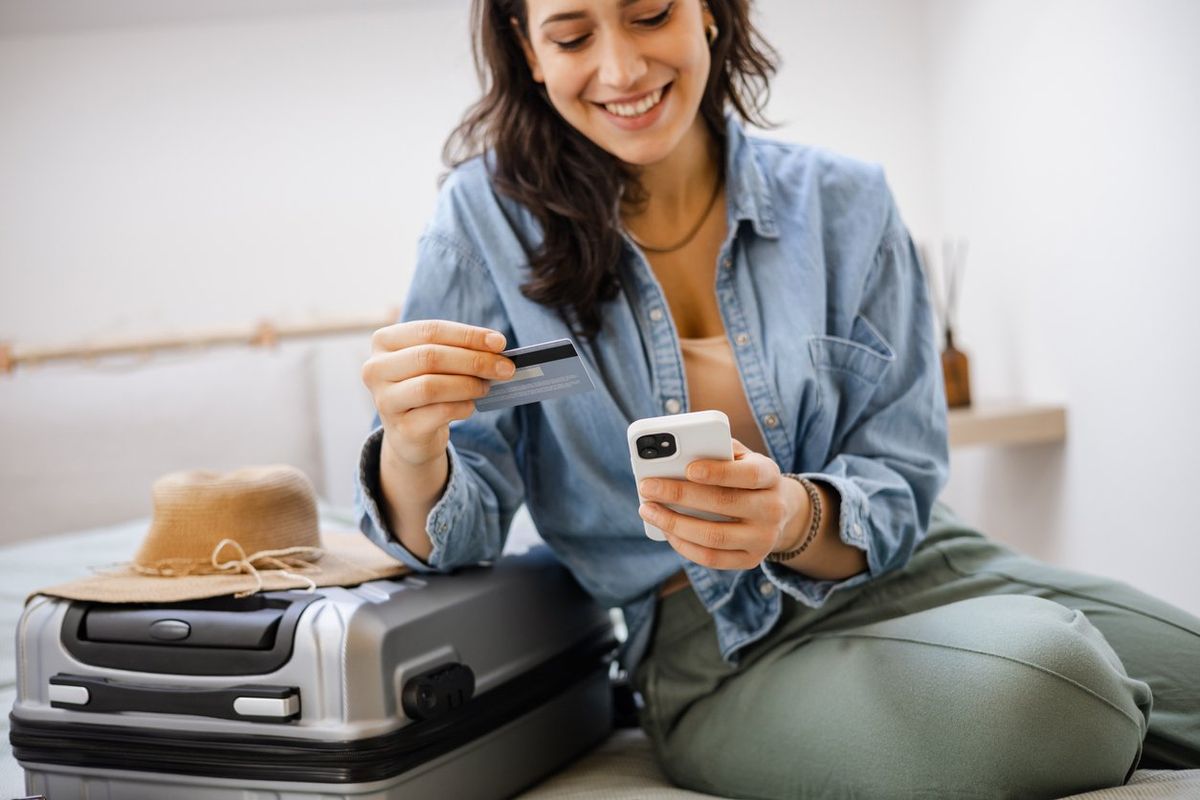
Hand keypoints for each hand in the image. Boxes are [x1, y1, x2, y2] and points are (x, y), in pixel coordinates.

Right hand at [362, 320, 514, 466]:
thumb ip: (460, 349)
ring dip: (468, 385)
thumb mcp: (437, 362)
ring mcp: (384, 401)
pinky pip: (438, 413)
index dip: (468, 335)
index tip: (500, 342)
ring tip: (486, 387)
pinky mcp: (400, 429)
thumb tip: (497, 346)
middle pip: (430, 357)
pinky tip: (471, 406)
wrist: (411, 433)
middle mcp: (375, 369)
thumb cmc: (428, 386)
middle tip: (505, 368)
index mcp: (384, 341)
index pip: (430, 330)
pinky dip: (463, 407)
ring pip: (431, 386)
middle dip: (474, 361)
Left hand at [637, 439, 808, 569]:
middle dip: (679, 495)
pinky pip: (711, 558)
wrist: (778, 511)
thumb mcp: (740, 457)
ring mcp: (763, 539)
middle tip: (648, 487)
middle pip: (724, 504)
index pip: (749, 474)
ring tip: (648, 510)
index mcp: (770, 476)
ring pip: (713, 537)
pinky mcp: (750, 560)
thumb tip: (677, 454)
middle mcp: (772, 509)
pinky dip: (683, 545)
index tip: (689, 468)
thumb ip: (716, 450)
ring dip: (674, 524)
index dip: (719, 472)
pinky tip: (665, 530)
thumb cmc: (745, 476)